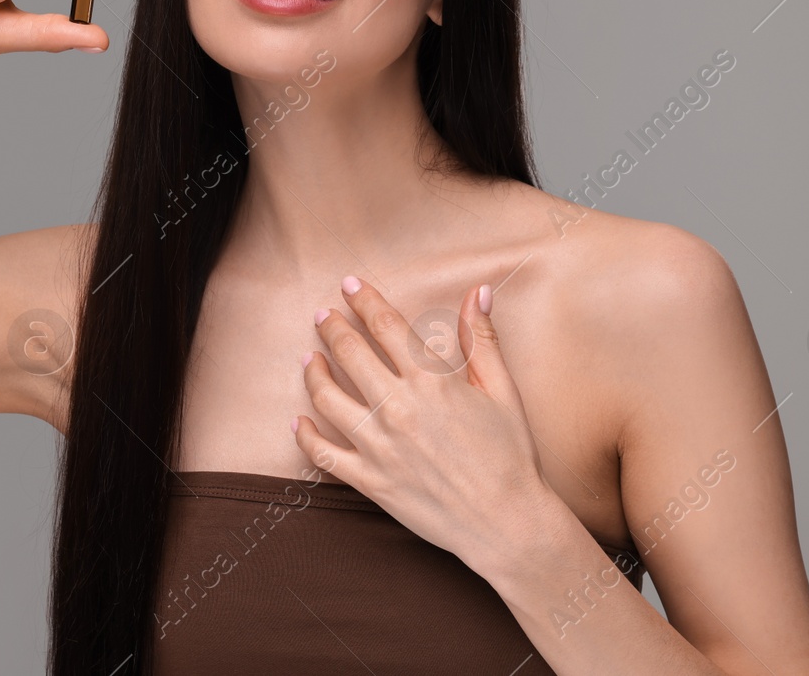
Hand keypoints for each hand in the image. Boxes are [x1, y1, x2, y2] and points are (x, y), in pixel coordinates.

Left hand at [291, 276, 559, 566]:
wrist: (508, 523)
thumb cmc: (510, 456)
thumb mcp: (503, 391)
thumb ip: (482, 339)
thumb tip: (476, 292)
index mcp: (432, 382)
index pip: (386, 327)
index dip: (365, 301)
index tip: (350, 286)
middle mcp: (399, 408)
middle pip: (350, 354)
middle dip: (332, 328)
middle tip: (322, 315)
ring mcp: (380, 446)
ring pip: (327, 398)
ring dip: (313, 373)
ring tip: (308, 359)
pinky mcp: (370, 481)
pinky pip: (324, 454)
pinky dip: (305, 436)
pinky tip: (298, 422)